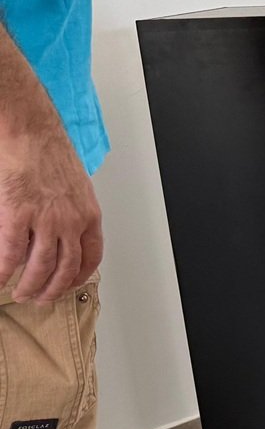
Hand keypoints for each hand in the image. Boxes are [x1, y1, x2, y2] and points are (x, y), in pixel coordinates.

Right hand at [0, 118, 101, 303]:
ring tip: (19, 294)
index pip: (91, 256)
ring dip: (29, 286)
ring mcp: (45, 219)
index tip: (68, 285)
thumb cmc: (47, 151)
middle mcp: (71, 221)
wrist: (28, 129)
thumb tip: (60, 232)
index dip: (79, 277)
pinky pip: (11, 253)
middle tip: (39, 298)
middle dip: (52, 289)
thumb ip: (70, 211)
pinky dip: (3, 271)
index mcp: (88, 214)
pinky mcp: (17, 214)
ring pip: (40, 267)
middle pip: (65, 268)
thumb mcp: (73, 185)